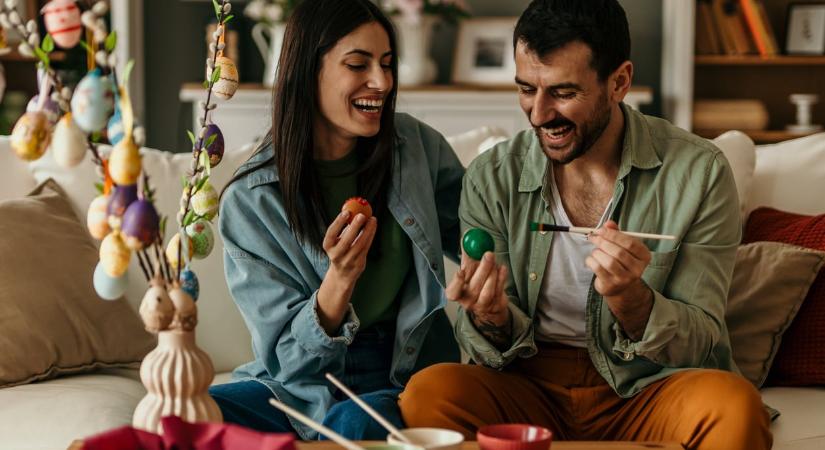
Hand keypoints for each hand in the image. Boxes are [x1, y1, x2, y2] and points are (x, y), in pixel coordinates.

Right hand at [316, 210, 377, 334]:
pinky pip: (366, 248)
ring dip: (367, 231)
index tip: (346, 212)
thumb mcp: (336, 241)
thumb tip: (353, 209)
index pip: (331, 234)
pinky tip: (373, 227)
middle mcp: (336, 255)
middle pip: (346, 241)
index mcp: (328, 247)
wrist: (342, 275)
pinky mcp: (359, 264)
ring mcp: (348, 261)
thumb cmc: (340, 251)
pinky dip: (370, 236)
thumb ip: (343, 228)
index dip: (338, 222)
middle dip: (354, 227)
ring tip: (372, 219)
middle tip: (362, 215)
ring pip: (360, 245)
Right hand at [446, 251, 511, 349]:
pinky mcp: (495, 306)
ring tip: (494, 261)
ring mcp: (482, 306)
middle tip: (488, 254)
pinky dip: (501, 278)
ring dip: (492, 274)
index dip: (456, 283)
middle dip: (482, 269)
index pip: (453, 292)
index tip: (460, 272)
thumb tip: (468, 235)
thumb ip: (468, 254)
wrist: (490, 300)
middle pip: (474, 287)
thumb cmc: (476, 282)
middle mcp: (468, 301)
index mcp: (458, 292)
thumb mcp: (469, 269)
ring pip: (487, 291)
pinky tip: (502, 268)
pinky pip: (499, 291)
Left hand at [586, 220, 653, 338]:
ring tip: (596, 251)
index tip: (601, 230)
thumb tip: (608, 223)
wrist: (620, 287)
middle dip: (603, 242)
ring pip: (609, 261)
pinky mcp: (612, 285)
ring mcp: (625, 279)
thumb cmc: (621, 261)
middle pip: (619, 252)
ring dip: (597, 253)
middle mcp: (637, 269)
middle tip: (593, 237)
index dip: (614, 234)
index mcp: (644, 256)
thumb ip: (616, 233)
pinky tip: (592, 259)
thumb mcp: (622, 246)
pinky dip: (591, 261)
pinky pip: (598, 269)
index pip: (630, 243)